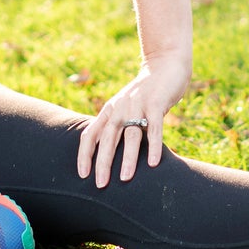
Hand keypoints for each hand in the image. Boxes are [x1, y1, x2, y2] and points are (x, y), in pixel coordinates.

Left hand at [77, 54, 190, 187]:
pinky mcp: (156, 103)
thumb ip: (117, 125)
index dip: (85, 154)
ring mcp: (138, 105)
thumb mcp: (125, 106)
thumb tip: (107, 153)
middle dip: (103, 162)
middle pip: (108, 138)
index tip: (83, 174)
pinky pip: (154, 127)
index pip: (91, 134)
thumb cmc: (145, 92)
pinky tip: (153, 162)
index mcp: (110, 110)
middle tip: (100, 184)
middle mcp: (120, 108)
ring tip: (126, 178)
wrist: (165, 64)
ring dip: (128, 157)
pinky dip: (154, 145)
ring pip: (131, 135)